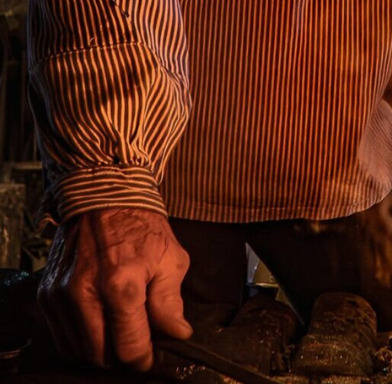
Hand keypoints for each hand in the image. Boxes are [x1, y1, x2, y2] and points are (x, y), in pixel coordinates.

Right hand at [38, 207, 191, 369]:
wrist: (104, 198)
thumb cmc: (142, 228)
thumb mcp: (171, 260)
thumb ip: (170, 303)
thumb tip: (177, 335)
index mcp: (121, 286)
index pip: (128, 347)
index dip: (143, 359)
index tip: (151, 356)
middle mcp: (85, 294)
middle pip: (99, 354)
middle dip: (121, 356)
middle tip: (136, 344)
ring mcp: (61, 295)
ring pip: (78, 348)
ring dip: (99, 349)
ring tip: (119, 332)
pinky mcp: (47, 294)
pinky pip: (61, 334)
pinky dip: (80, 337)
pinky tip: (99, 324)